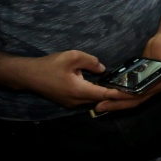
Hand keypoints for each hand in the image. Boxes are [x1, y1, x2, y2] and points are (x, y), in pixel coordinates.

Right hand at [10, 50, 137, 109]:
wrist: (28, 75)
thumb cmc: (49, 65)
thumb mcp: (72, 57)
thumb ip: (91, 62)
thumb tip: (103, 69)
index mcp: (79, 91)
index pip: (104, 95)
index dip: (119, 93)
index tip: (133, 91)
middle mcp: (76, 101)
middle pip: (100, 98)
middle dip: (113, 93)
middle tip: (128, 86)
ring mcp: (71, 103)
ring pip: (92, 99)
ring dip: (103, 93)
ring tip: (117, 84)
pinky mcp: (66, 101)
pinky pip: (84, 98)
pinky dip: (93, 92)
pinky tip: (100, 84)